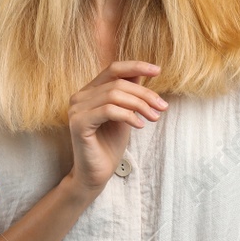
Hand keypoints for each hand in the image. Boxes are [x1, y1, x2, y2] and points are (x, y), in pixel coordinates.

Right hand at [67, 60, 167, 193]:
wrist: (96, 174)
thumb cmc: (110, 145)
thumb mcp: (125, 114)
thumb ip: (129, 94)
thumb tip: (143, 72)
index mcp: (89, 91)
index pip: (113, 69)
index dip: (136, 66)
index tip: (158, 70)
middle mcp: (80, 97)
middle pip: (118, 83)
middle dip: (145, 94)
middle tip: (162, 107)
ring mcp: (77, 109)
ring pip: (114, 95)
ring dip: (140, 105)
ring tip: (154, 118)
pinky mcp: (78, 123)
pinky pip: (109, 110)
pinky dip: (128, 116)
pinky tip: (140, 125)